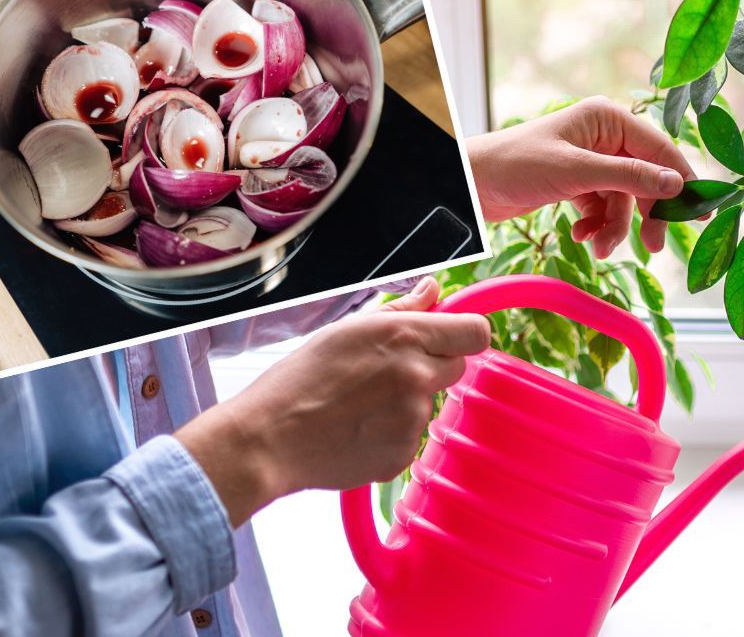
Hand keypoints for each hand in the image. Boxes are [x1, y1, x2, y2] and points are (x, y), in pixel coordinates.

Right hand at [176, 278, 489, 526]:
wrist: (268, 439)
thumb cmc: (299, 379)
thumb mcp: (349, 330)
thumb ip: (402, 310)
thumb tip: (434, 289)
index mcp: (405, 337)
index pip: (475, 332)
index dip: (463, 334)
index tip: (448, 339)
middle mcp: (417, 376)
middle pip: (457, 367)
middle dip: (432, 367)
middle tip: (387, 372)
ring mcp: (412, 419)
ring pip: (429, 404)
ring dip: (406, 402)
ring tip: (358, 405)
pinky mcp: (402, 454)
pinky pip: (410, 438)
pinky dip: (390, 434)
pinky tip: (355, 430)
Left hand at [469, 96, 695, 257]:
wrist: (469, 186)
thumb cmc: (515, 166)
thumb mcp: (576, 172)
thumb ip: (628, 177)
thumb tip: (675, 184)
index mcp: (608, 119)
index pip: (660, 150)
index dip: (682, 182)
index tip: (701, 214)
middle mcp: (603, 136)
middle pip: (646, 178)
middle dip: (646, 214)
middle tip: (653, 247)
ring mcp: (590, 160)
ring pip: (624, 200)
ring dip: (614, 228)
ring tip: (596, 248)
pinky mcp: (576, 183)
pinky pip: (603, 208)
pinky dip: (596, 226)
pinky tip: (580, 236)